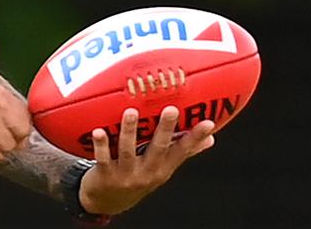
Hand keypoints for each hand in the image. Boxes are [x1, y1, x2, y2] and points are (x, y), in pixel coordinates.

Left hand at [78, 106, 215, 215]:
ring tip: (131, 112)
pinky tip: (99, 131)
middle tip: (171, 109)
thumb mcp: (162, 169)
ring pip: (128, 151)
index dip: (195, 138)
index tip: (209, 123)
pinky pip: (103, 159)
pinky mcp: (105, 176)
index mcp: (162, 169)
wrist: (107, 202)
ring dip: (129, 131)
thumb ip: (183, 152)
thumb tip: (212, 139)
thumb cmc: (138, 177)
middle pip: (158, 149)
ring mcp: (126, 175)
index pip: (182, 151)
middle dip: (165, 130)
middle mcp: (147, 173)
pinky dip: (101, 146)